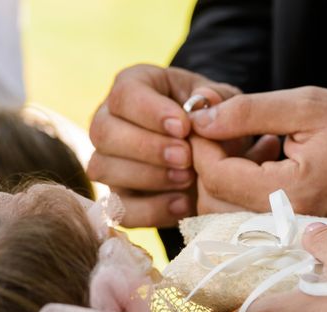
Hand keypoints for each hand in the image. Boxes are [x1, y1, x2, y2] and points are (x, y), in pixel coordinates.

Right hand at [87, 64, 239, 226]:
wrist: (218, 158)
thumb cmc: (215, 121)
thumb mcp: (223, 102)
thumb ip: (217, 98)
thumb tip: (203, 101)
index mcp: (134, 87)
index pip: (124, 94)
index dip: (150, 112)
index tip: (183, 128)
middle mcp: (110, 121)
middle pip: (103, 132)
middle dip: (147, 148)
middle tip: (186, 158)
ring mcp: (108, 161)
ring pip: (103, 169)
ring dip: (148, 177)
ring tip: (189, 179)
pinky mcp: (118, 197)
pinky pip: (119, 209)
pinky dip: (151, 210)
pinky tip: (183, 204)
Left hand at [190, 87, 326, 220]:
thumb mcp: (308, 106)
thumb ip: (249, 112)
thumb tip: (201, 119)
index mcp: (291, 192)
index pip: (217, 176)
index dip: (199, 145)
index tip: (203, 118)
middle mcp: (287, 222)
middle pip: (214, 201)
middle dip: (209, 161)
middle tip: (227, 127)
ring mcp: (292, 232)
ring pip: (227, 212)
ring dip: (226, 175)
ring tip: (253, 141)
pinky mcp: (296, 231)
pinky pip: (250, 215)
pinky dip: (245, 186)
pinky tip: (267, 156)